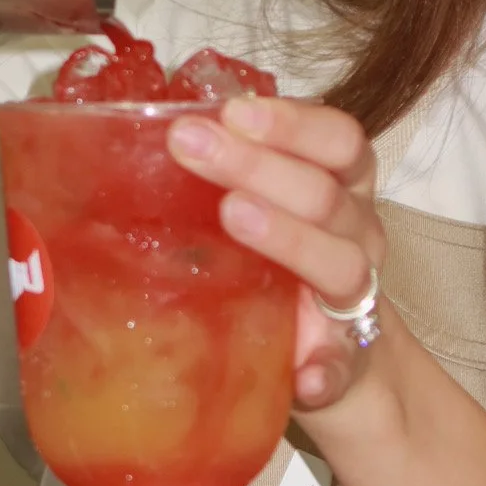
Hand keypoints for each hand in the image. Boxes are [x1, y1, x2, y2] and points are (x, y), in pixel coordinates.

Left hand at [167, 97, 388, 412]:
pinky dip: (328, 367)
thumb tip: (129, 141)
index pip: (338, 139)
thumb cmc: (279, 261)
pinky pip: (343, 364)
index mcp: (342, 186)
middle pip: (324, 193)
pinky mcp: (345, 359)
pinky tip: (307, 374)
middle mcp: (357, 232)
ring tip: (235, 218)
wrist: (333, 350)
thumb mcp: (262, 205)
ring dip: (289, 238)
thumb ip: (219, 176)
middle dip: (258, 165)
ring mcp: (356, 297)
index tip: (234, 112)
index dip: (291, 122)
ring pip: (340, 264)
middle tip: (192, 147)